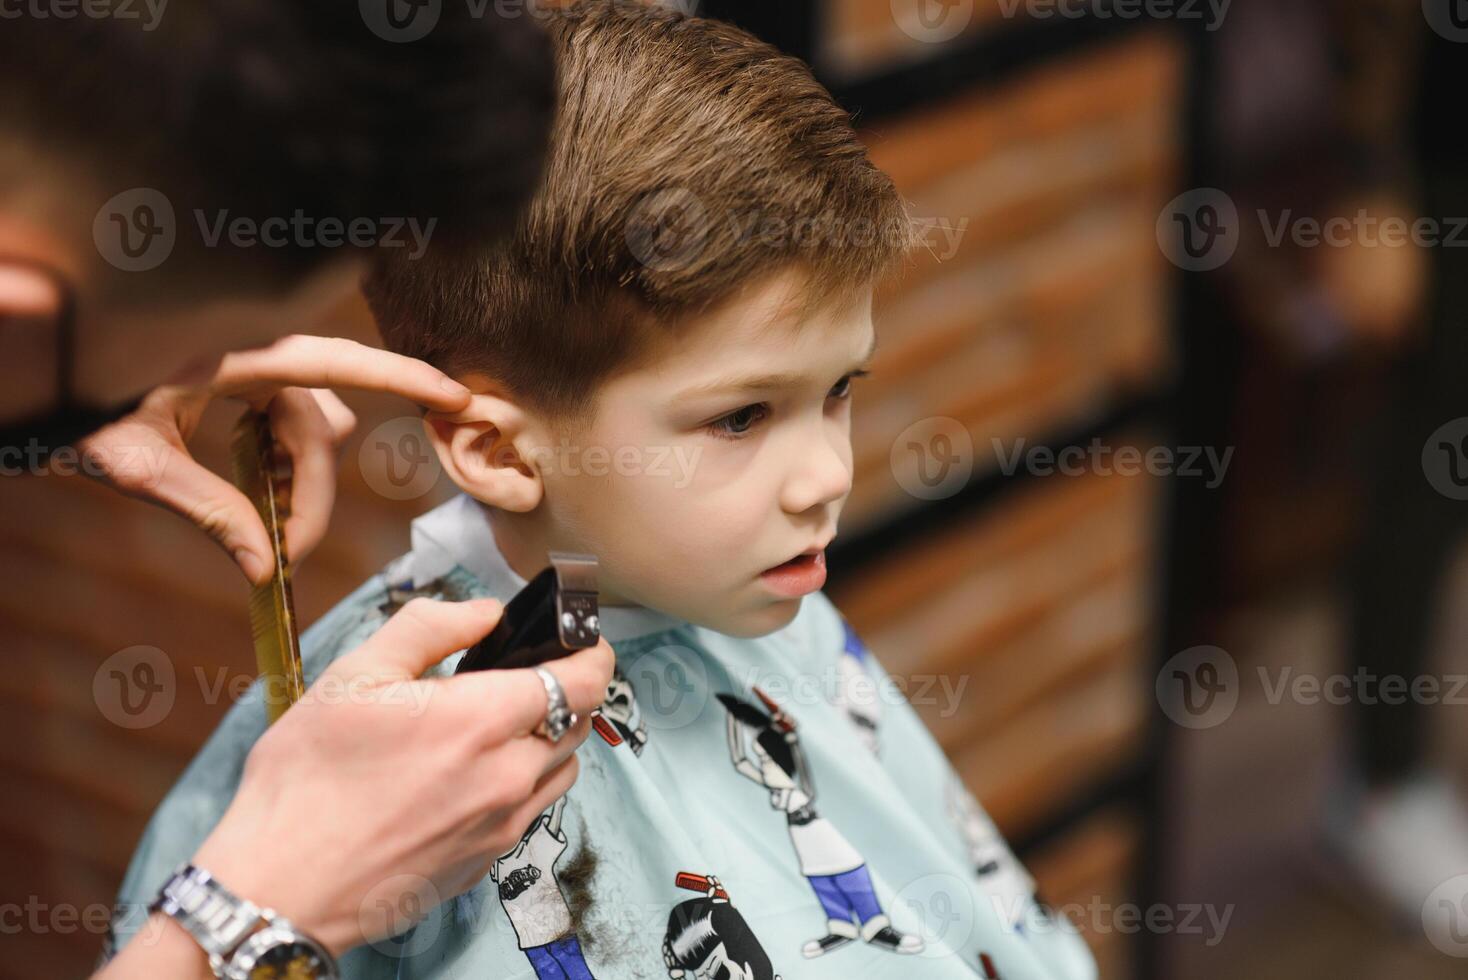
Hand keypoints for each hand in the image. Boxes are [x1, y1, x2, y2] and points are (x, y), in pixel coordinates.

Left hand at [77, 335, 471, 583]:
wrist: (32, 368)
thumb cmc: (71, 403)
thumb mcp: (134, 462)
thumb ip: (207, 509)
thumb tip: (260, 568)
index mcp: (232, 351)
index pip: (337, 360)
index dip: (404, 376)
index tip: (457, 397)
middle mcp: (250, 349)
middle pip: (320, 423)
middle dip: (311, 491)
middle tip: (284, 554)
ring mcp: (245, 361)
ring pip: (306, 425)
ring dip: (295, 478)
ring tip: (266, 526)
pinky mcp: (236, 375)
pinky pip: (283, 419)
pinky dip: (278, 461)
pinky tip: (255, 493)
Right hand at [189, 597, 614, 955]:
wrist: (280, 884)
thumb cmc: (307, 778)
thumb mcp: (355, 674)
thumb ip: (431, 627)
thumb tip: (487, 613)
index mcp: (482, 721)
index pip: (585, 682)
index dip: (593, 653)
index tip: (583, 641)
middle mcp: (507, 776)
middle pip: (579, 723)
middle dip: (567, 691)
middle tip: (527, 675)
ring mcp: (501, 826)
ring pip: (561, 769)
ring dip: (549, 739)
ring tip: (498, 724)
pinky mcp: (485, 862)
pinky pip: (530, 811)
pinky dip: (521, 784)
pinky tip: (471, 775)